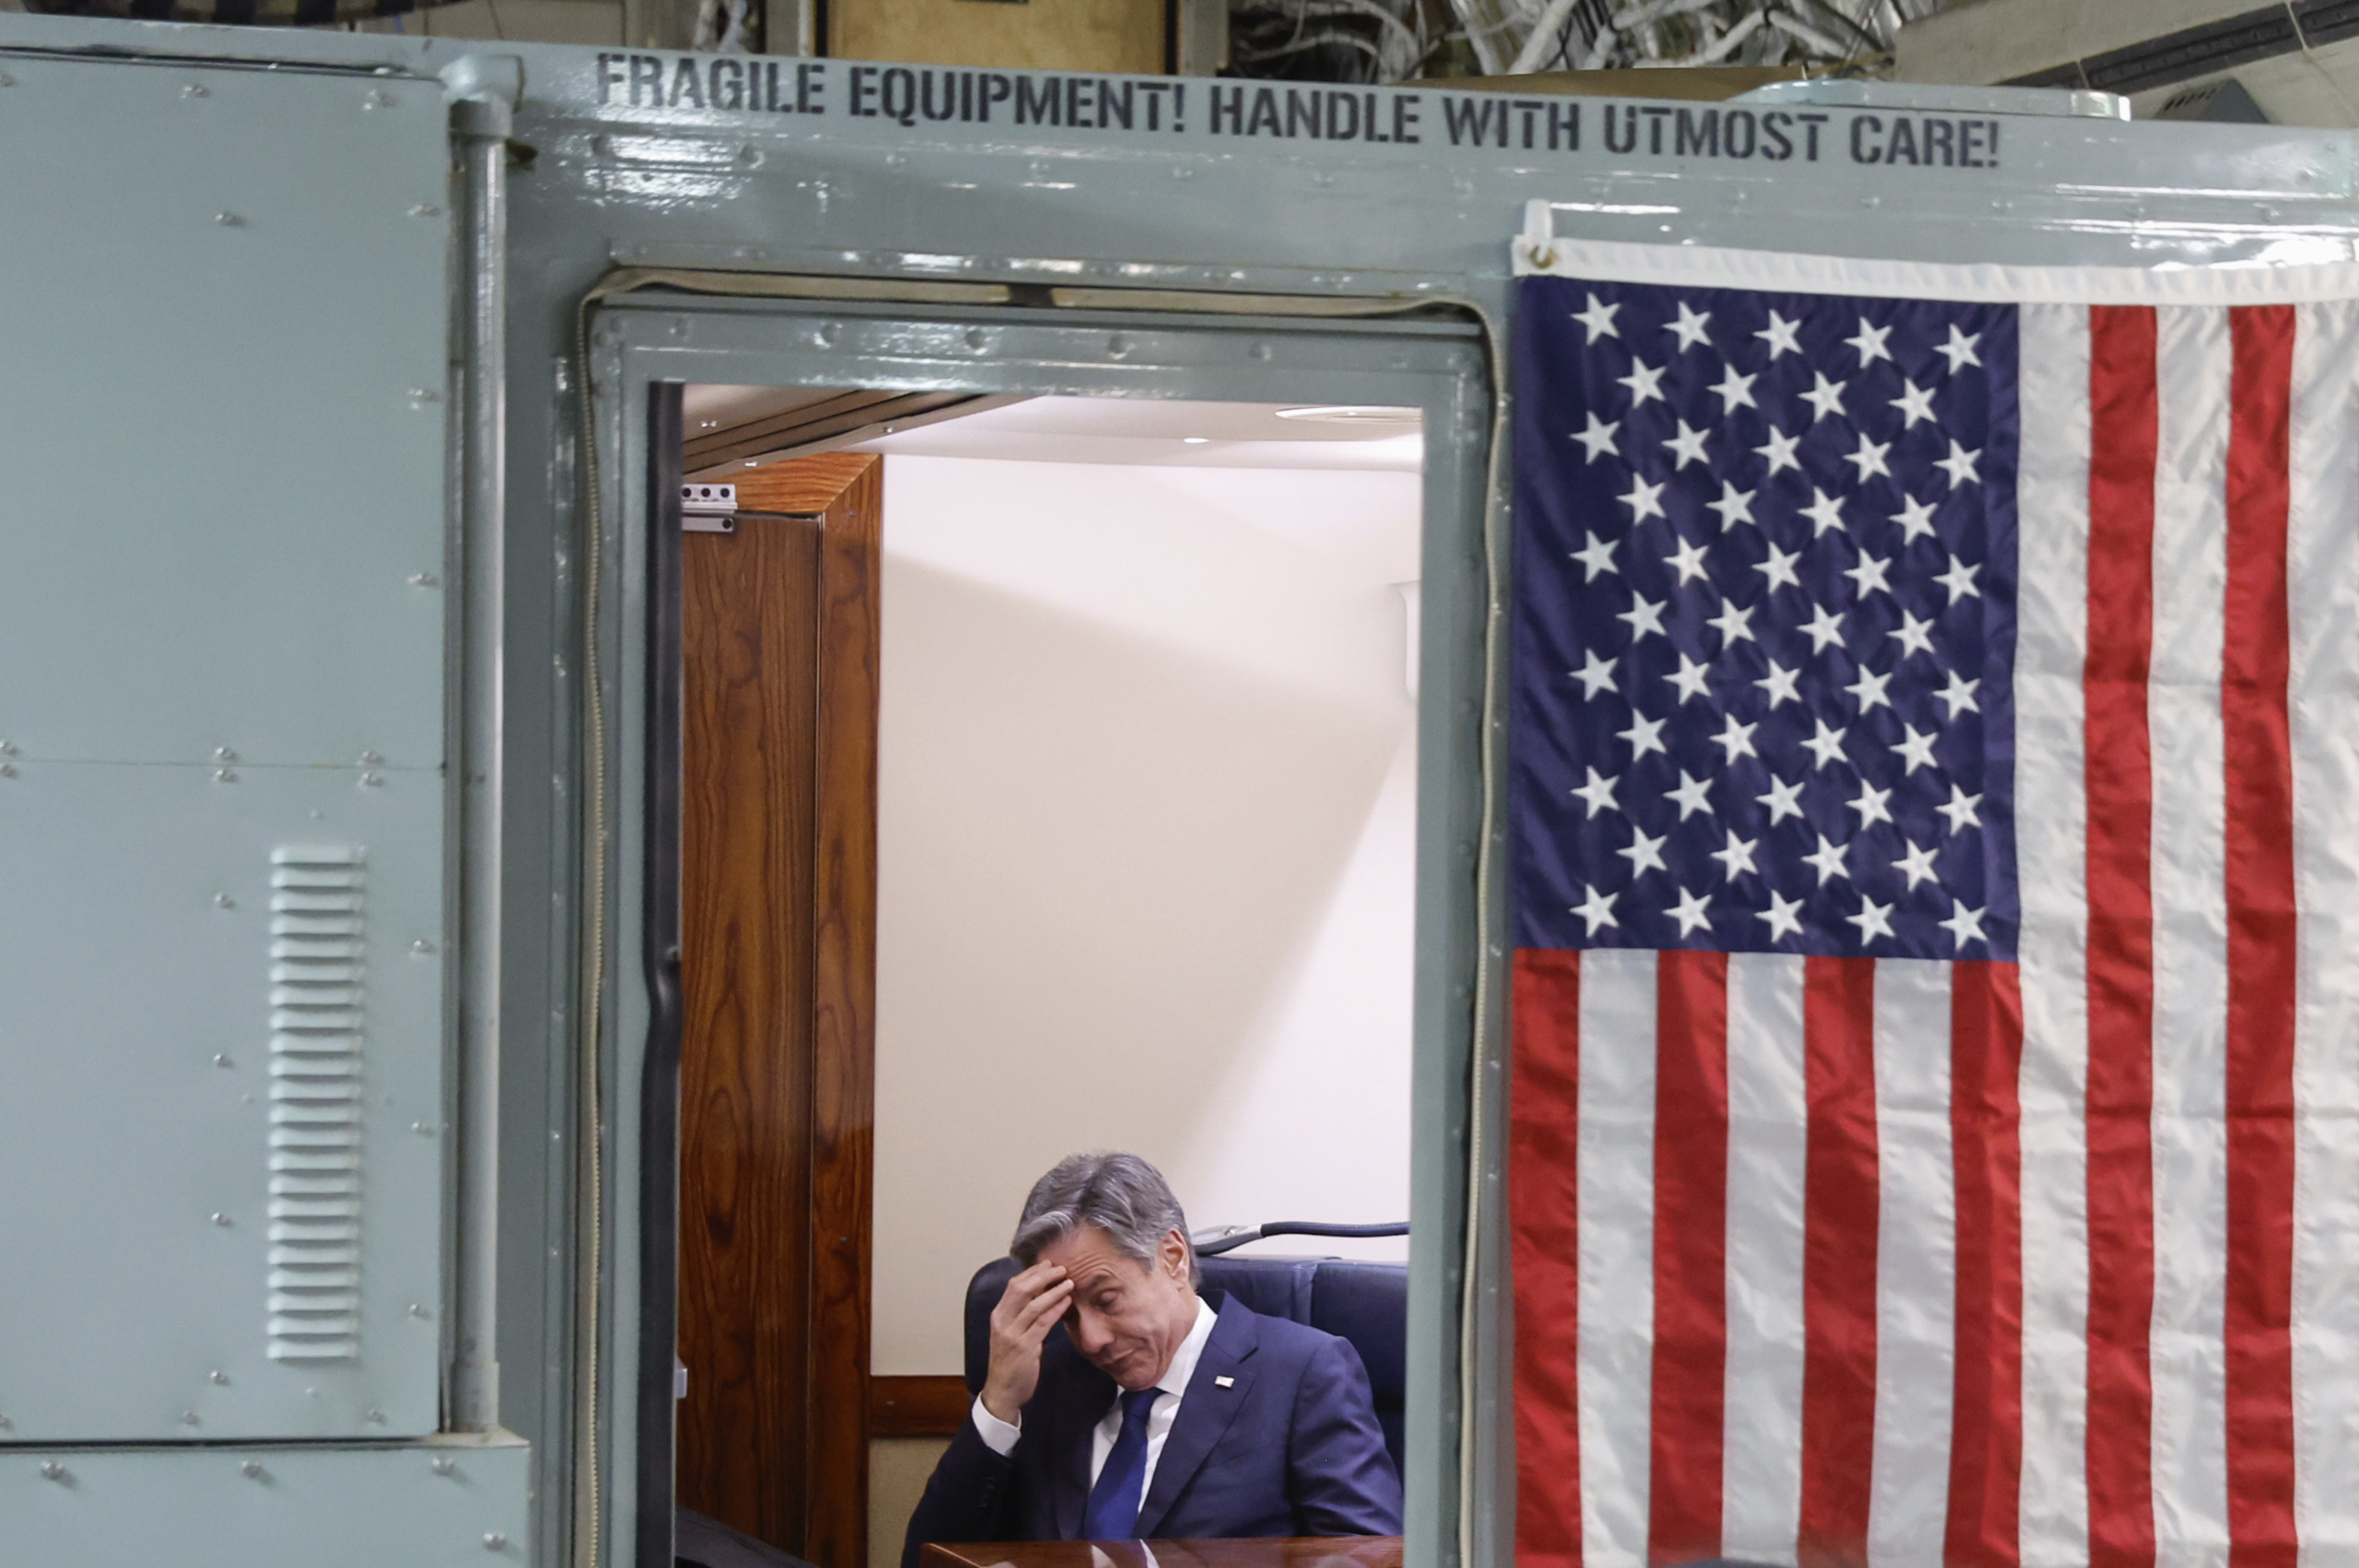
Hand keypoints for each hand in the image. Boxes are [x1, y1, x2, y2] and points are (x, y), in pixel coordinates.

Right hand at [980, 1261, 1073, 1425]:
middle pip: (1021, 1289)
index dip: (1032, 1272)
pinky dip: (1055, 1310)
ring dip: (1053, 1290)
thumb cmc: (1010, 1362)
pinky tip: (1067, 1302)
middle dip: (1042, 1275)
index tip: (1048, 1264)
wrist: (1002, 1391)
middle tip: (1061, 1268)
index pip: (1013, 1285)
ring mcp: (1012, 1335)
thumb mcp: (1011, 1333)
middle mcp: (1002, 1322)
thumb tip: (1042, 1294)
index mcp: (998, 1316)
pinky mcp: (1025, 1348)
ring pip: (1033, 1305)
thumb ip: (1022, 1315)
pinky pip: (1042, 1324)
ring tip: (1069, 1282)